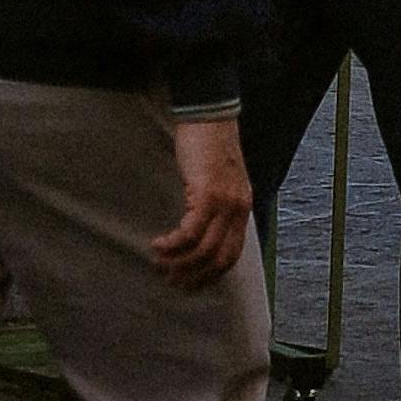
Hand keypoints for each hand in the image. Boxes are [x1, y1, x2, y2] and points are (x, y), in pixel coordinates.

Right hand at [152, 111, 253, 281]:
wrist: (209, 115)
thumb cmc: (210, 146)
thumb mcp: (221, 180)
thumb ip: (218, 204)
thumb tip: (202, 230)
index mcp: (242, 208)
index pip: (232, 255)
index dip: (211, 275)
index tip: (191, 284)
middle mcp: (238, 209)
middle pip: (218, 258)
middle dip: (193, 275)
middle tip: (171, 280)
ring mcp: (224, 203)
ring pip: (203, 250)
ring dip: (178, 262)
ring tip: (159, 263)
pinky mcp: (207, 194)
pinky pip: (189, 232)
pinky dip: (172, 244)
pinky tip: (157, 244)